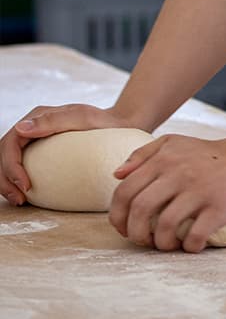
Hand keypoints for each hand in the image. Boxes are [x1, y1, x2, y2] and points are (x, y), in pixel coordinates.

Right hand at [1, 102, 143, 206]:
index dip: (11, 166)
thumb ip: (52, 121)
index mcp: (37, 117)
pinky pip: (21, 168)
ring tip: (21, 201)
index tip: (25, 186)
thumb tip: (20, 128)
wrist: (120, 128)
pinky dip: (17, 183)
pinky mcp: (41, 155)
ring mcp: (35, 142)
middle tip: (20, 199)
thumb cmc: (104, 122)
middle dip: (5, 179)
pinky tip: (27, 197)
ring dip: (7, 183)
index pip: (10, 142)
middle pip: (3, 155)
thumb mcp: (82, 118)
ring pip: (7, 163)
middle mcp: (32, 129)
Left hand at [109, 133, 225, 252]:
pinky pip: (196, 235)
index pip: (125, 191)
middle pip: (140, 210)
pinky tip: (191, 245)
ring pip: (165, 225)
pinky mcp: (219, 207)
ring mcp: (199, 191)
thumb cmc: (206, 154)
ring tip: (167, 245)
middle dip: (135, 233)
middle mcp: (178, 174)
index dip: (117, 216)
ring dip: (160, 243)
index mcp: (163, 160)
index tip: (124, 228)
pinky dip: (188, 246)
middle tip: (143, 241)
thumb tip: (117, 175)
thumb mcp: (172, 143)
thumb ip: (142, 154)